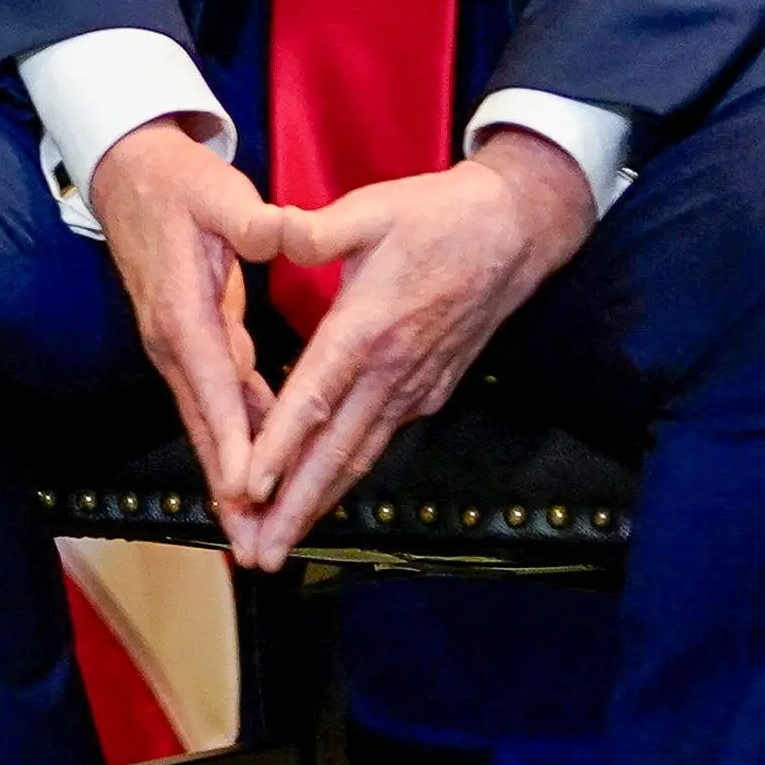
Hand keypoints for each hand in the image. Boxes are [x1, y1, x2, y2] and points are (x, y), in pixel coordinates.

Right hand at [89, 119, 290, 559]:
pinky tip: (256, 476)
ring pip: (206, 423)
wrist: (129, 173)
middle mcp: (173, 341)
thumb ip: (252, 219)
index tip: (248, 488)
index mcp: (183, 309)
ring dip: (230, 479)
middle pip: (204, 425)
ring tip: (255, 532)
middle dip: (229, 489)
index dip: (231, 440)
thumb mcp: (218, 191)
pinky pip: (213, 403)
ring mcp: (176, 347)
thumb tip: (282, 232)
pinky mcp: (186, 345)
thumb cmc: (178, 181)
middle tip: (254, 545)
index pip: (213, 384)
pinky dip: (232, 444)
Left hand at [228, 129, 597, 569]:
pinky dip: (345, 477)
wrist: (516, 231)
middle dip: (294, 509)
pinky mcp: (428, 391)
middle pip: (336, 453)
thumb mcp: (372, 208)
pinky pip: (378, 443)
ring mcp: (413, 387)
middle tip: (257, 556)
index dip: (280, 446)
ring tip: (278, 545)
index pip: (315, 398)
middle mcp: (392, 371)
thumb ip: (315, 229)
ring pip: (358, 458)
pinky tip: (319, 497)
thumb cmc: (439, 216)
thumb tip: (271, 231)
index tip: (248, 488)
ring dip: (318, 506)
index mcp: (368, 327)